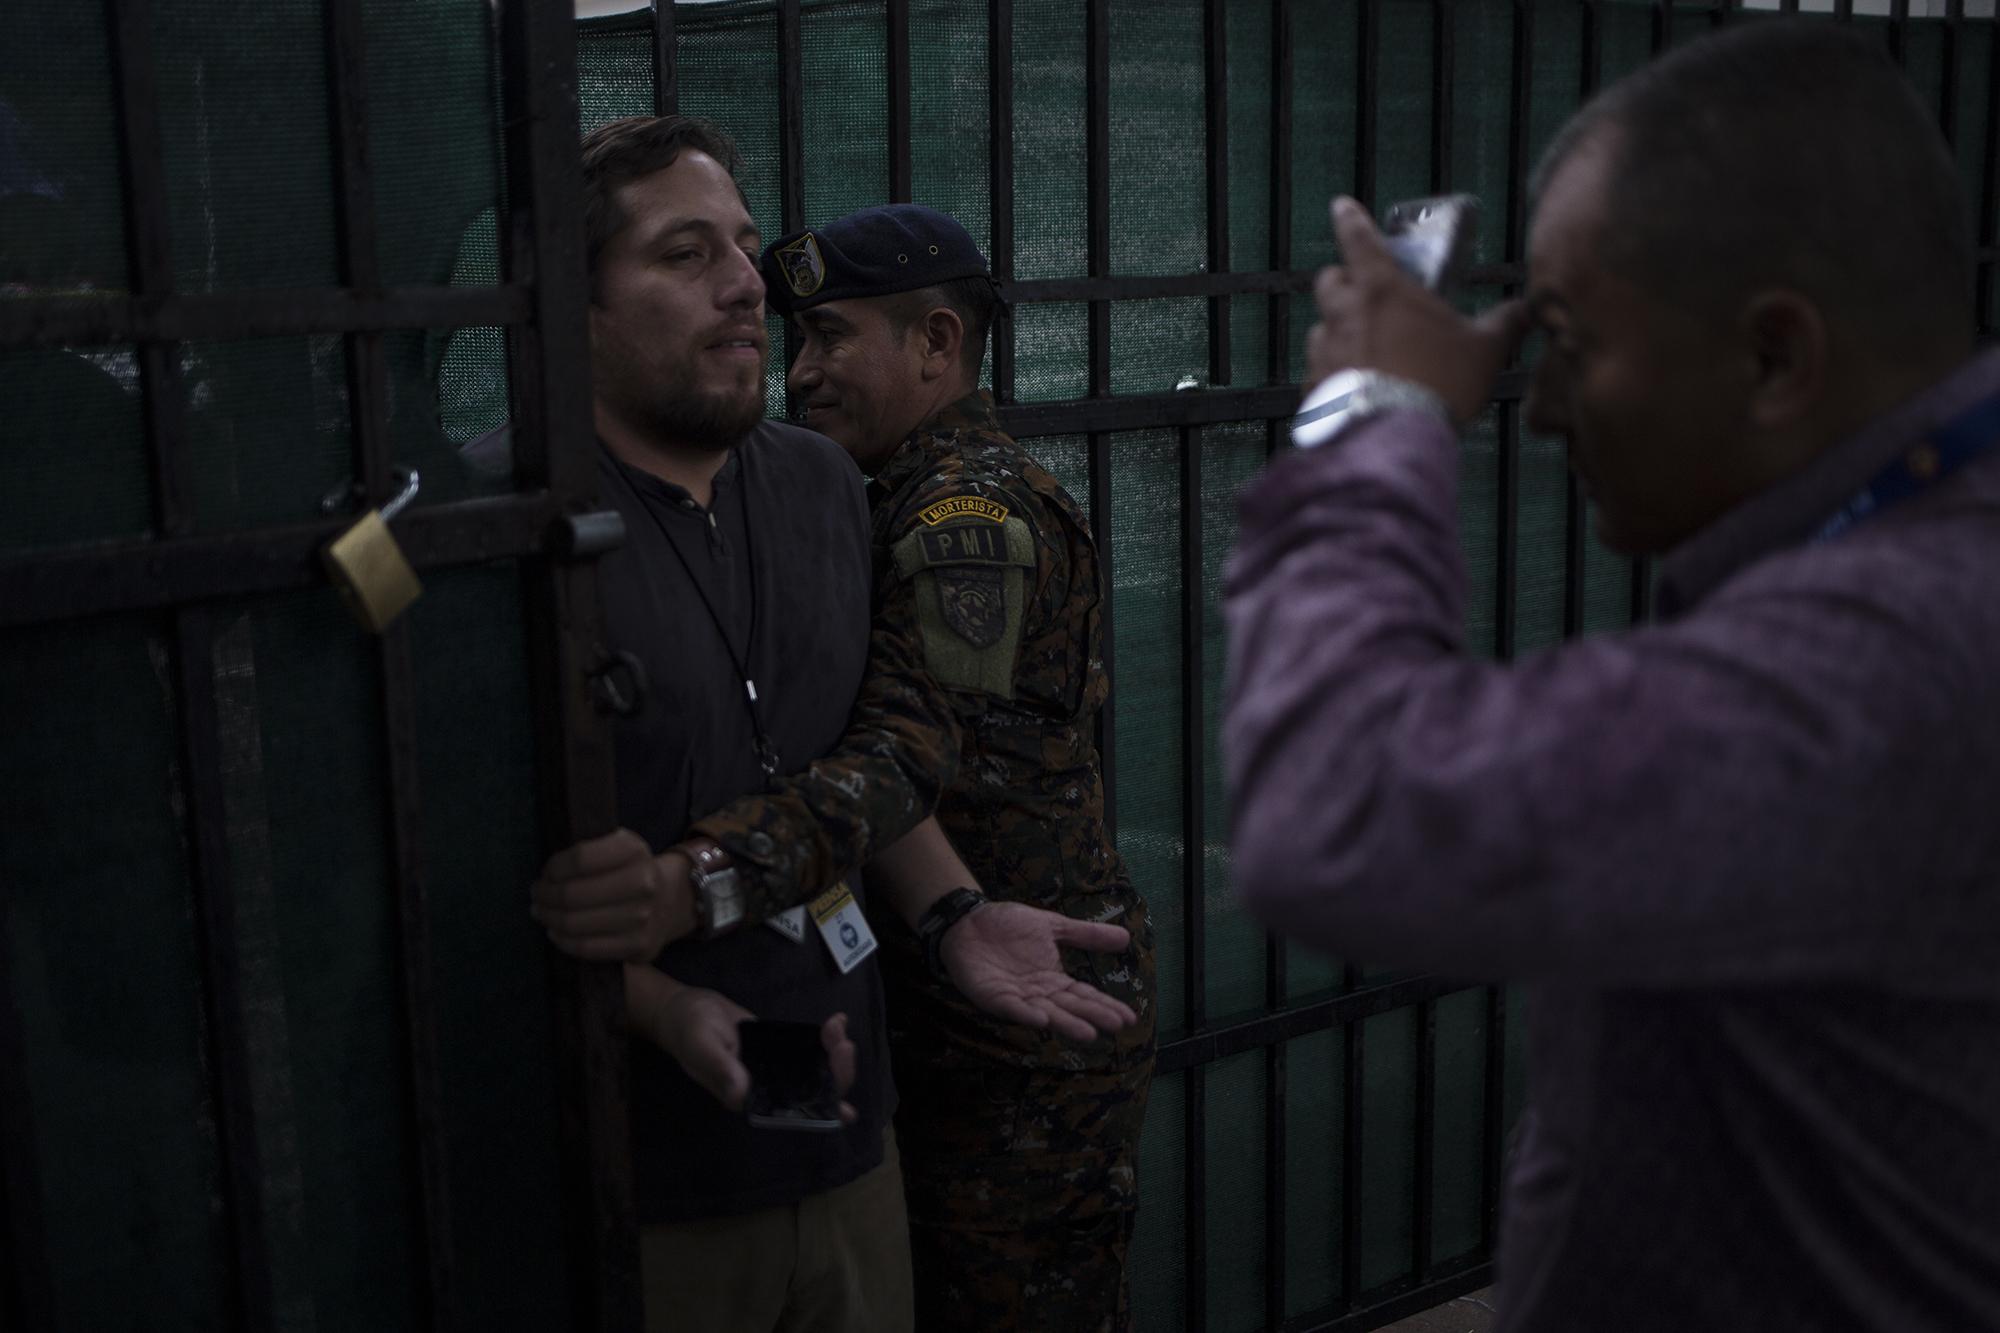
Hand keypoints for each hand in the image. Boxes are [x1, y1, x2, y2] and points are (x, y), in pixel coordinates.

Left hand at [530, 829, 696, 962]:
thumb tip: (546, 877)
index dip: (554, 868)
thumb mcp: (616, 846)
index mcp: (634, 850)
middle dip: (545, 895)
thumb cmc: (629, 870)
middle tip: (537, 894)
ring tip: (542, 912)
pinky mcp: (638, 945)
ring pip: (575, 923)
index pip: (580, 859)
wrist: (670, 900)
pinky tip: (556, 931)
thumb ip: (586, 852)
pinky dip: (562, 940)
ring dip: (549, 918)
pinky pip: (586, 947)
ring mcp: (643, 917)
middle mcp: (643, 882)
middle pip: (572, 894)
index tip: (547, 873)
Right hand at [624, 970, 858, 1122]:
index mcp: (750, 1099)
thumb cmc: (688, 1031)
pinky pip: (808, 1051)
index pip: (792, 1111)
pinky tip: (836, 1022)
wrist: (684, 1009)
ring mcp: (774, 1070)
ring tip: (837, 1026)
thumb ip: (721, 1070)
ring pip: (816, 1071)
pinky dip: (825, 1040)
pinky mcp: (778, 1051)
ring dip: (834, 1055)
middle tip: (841, 1040)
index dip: (822, 1107)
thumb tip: (741, 1095)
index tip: (844, 1098)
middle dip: (836, 1071)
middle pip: (813, 1091)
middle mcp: (767, 1090)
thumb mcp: (702, 1047)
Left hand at [939, 902, 1138, 1042]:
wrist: (969, 920)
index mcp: (1053, 979)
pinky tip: (1041, 1019)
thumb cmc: (1009, 927)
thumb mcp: (1053, 926)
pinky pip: (1010, 1007)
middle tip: (1116, 1027)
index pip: (1084, 995)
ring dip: (1065, 1023)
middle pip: (1069, 1006)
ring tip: (1088, 1033)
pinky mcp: (991, 995)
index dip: (1105, 1005)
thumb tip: (1126, 938)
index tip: (1129, 1018)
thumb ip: (1085, 935)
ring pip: (1045, 1012)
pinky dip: (1025, 1014)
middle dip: (1092, 1017)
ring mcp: (1015, 996)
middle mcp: (1037, 993)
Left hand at [1306, 196, 1530, 425]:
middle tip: (1364, 294)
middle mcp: (1343, 315)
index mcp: (1382, 290)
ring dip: (1338, 333)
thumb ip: (1506, 323)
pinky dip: (1333, 376)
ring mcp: (1324, 352)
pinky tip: (1356, 392)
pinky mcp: (1313, 389)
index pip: (1358, 239)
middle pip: (1328, 282)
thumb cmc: (1441, 383)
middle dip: (1342, 282)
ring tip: (1367, 353)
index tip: (1342, 206)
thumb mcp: (1485, 350)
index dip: (1350, 219)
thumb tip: (1528, 309)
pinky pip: (1318, 374)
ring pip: (1321, 329)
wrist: (1394, 437)